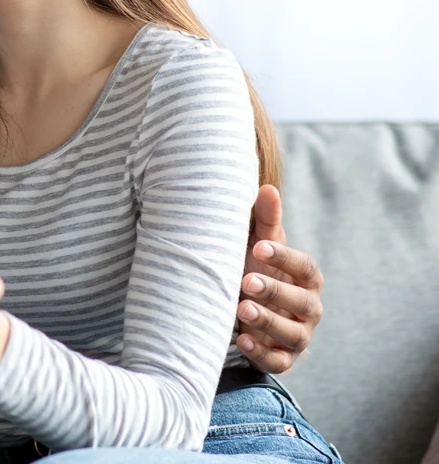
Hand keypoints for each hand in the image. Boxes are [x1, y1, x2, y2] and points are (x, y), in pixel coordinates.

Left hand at [236, 185, 324, 372]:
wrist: (249, 313)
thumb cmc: (259, 272)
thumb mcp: (261, 248)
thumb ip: (266, 222)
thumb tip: (267, 188)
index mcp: (307, 279)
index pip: (304, 267)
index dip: (284, 258)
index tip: (258, 246)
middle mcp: (309, 308)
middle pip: (301, 301)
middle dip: (275, 292)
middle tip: (246, 281)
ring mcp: (298, 336)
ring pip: (291, 334)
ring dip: (267, 322)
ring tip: (241, 309)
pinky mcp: (283, 359)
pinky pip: (278, 361)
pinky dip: (261, 353)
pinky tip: (241, 340)